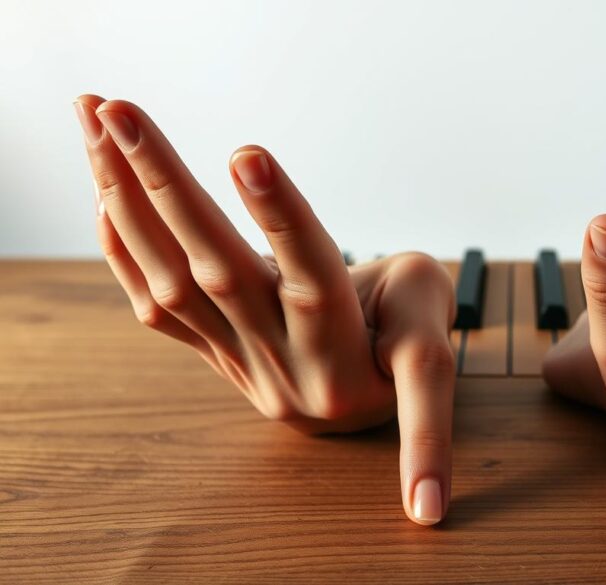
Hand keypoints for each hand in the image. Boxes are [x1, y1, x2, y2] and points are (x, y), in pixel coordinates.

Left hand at [74, 96, 455, 524]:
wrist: (373, 398)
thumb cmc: (409, 332)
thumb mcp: (431, 303)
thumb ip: (395, 274)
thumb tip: (315, 240)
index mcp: (351, 357)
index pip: (314, 279)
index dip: (281, 219)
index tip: (246, 154)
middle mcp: (287, 367)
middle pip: (222, 274)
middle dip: (167, 186)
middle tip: (118, 109)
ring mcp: (242, 366)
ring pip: (173, 287)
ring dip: (129, 201)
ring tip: (96, 123)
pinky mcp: (216, 358)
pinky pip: (158, 311)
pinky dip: (125, 249)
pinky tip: (106, 193)